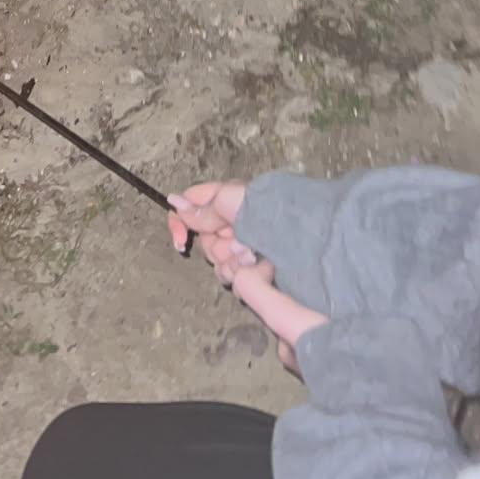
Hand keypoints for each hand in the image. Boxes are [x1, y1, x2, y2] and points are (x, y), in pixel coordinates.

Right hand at [168, 180, 325, 377]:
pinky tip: (256, 267)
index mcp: (228, 201)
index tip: (179, 242)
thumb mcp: (233, 203)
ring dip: (230, 261)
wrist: (307, 241)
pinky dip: (241, 272)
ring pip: (218, 262)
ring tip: (251, 255)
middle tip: (236, 244)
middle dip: (215, 246)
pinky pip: (234, 277)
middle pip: (203, 240)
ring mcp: (245, 248)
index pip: (191, 208)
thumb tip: (172, 201)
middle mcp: (234, 224)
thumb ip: (203, 207)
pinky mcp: (256, 269)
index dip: (181, 224)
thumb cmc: (272, 214)